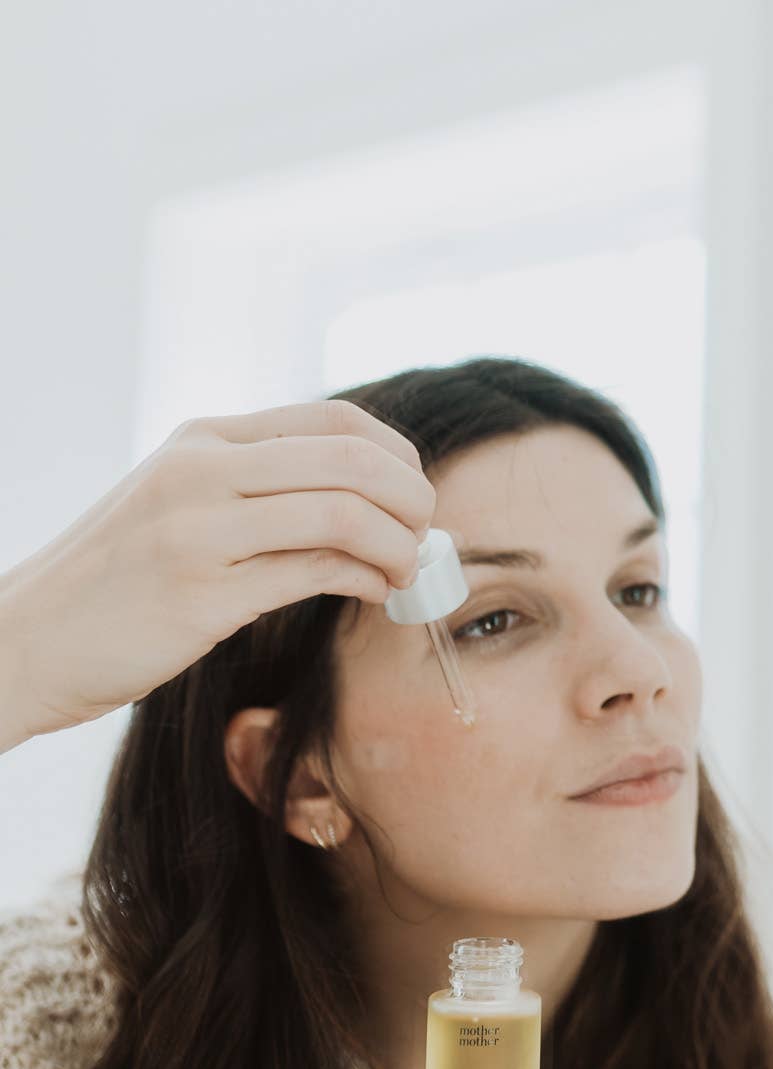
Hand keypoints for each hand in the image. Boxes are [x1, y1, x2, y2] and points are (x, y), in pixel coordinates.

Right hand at [0, 398, 432, 745]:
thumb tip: (366, 501)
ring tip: (406, 574)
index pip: (335, 420)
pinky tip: (374, 593)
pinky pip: (315, 573)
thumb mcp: (182, 506)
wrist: (26, 637)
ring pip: (343, 514)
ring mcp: (199, 530)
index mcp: (205, 441)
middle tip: (426, 539)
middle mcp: (202, 471)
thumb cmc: (120, 581)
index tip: (415, 497)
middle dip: (414, 501)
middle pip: (353, 460)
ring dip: (399, 548)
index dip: (398, 456)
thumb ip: (258, 491)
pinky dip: (365, 581)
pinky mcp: (202, 595)